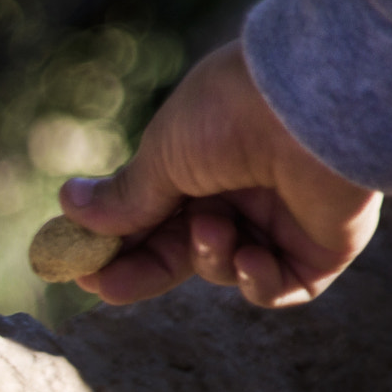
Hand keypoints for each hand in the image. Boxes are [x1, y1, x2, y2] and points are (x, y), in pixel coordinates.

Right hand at [62, 42, 382, 307]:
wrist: (311, 104)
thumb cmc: (230, 115)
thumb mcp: (163, 155)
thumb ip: (125, 197)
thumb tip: (70, 206)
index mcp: (203, 159)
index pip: (153, 215)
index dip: (118, 243)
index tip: (81, 267)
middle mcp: (243, 189)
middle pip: (183, 249)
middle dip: (145, 269)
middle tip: (106, 286)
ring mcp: (283, 218)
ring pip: (226, 266)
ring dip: (209, 255)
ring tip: (213, 226)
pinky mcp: (322, 246)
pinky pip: (279, 286)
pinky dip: (257, 281)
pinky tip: (250, 255)